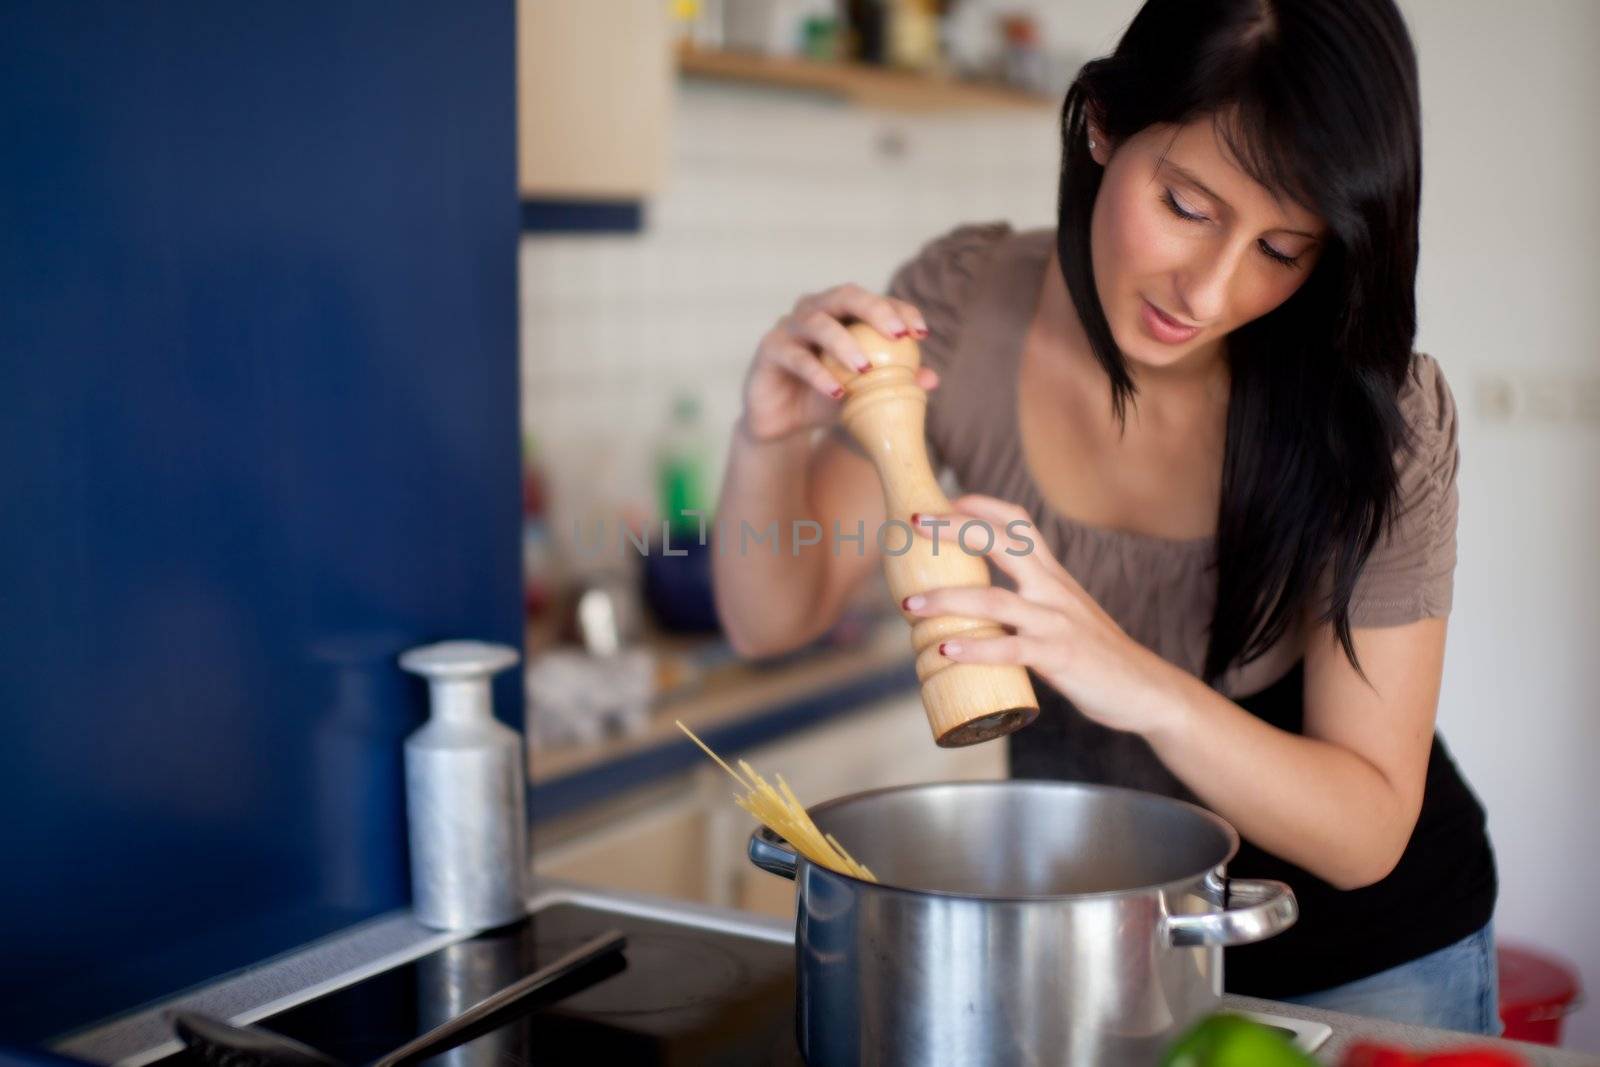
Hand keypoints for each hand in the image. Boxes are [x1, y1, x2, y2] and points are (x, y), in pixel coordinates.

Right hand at [740, 283, 937, 442]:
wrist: (780, 424)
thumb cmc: (826, 400)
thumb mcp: (864, 395)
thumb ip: (895, 384)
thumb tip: (932, 379)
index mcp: (841, 314)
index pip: (874, 301)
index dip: (900, 310)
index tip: (921, 333)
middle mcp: (815, 310)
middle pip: (845, 295)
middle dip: (875, 310)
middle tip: (898, 334)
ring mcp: (789, 327)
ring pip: (818, 322)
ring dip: (844, 343)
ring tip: (865, 369)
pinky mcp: (769, 349)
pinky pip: (795, 357)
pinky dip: (817, 373)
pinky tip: (836, 392)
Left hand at [900, 494, 1184, 736]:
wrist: (1145, 689)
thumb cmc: (1096, 654)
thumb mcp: (1064, 614)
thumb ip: (1028, 604)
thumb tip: (976, 610)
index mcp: (1053, 576)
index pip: (1017, 523)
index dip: (979, 505)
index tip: (943, 501)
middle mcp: (1053, 589)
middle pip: (1001, 542)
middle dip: (955, 529)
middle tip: (914, 525)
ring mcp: (1055, 622)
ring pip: (995, 600)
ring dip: (947, 599)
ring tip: (911, 604)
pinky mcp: (1058, 657)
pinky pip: (1011, 649)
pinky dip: (976, 648)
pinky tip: (946, 650)